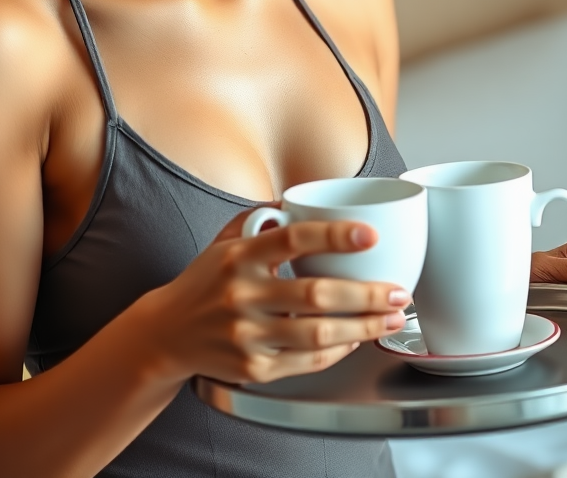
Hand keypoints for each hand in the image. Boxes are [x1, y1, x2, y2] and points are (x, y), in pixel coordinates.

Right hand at [142, 208, 410, 385]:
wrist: (168, 333)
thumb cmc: (207, 282)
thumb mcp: (227, 240)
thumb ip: (265, 219)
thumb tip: (308, 198)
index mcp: (240, 255)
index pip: (293, 239)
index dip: (334, 236)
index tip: (370, 235)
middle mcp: (242, 295)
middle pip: (316, 294)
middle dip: (367, 294)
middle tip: (399, 291)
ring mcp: (247, 335)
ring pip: (318, 333)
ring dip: (365, 327)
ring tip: (393, 319)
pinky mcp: (254, 368)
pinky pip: (309, 360)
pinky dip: (341, 349)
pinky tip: (359, 337)